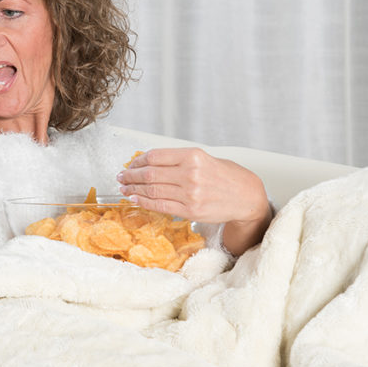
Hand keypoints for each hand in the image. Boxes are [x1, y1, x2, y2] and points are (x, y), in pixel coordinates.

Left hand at [117, 148, 271, 255]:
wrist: (246, 196)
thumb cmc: (225, 176)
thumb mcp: (204, 158)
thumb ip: (178, 160)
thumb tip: (148, 163)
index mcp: (193, 156)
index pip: (155, 156)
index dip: (137, 161)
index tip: (130, 164)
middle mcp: (190, 174)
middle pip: (150, 174)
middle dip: (130, 175)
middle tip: (121, 176)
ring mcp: (190, 194)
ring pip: (152, 191)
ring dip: (134, 189)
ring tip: (124, 188)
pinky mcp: (190, 211)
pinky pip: (160, 206)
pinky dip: (144, 202)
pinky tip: (135, 199)